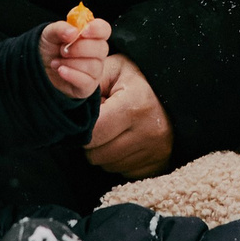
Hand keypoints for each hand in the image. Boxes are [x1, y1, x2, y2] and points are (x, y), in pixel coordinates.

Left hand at [40, 13, 112, 98]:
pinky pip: (86, 82)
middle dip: (79, 48)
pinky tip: (60, 70)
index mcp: (91, 35)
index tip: (84, 32)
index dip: (97, 29)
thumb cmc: (50, 48)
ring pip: (93, 66)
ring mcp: (95, 70)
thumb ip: (60, 28)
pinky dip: (71, 75)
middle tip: (62, 49)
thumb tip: (73, 32)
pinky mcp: (88, 86)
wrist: (39, 68)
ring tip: (56, 62)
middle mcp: (97, 53)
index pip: (104, 29)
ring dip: (70, 63)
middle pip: (101, 48)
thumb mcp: (49, 33)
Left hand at [83, 54, 173, 176]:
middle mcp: (148, 133)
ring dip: (104, 151)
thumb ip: (88, 81)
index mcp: (135, 106)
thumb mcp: (114, 69)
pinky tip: (126, 141)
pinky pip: (123, 172)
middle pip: (96, 154)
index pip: (92, 133)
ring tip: (115, 130)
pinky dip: (119, 159)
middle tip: (102, 122)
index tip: (91, 116)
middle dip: (92, 140)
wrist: (177, 92)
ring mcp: (155, 152)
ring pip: (107, 165)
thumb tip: (62, 84)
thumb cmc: (139, 79)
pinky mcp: (158, 166)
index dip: (85, 126)